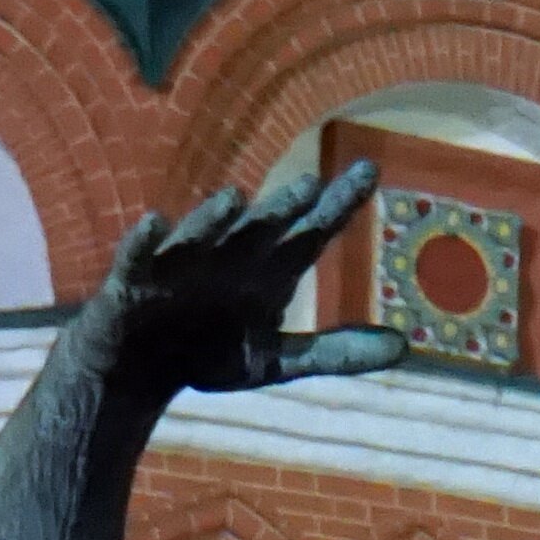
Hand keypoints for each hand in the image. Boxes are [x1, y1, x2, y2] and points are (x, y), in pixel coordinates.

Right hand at [89, 171, 409, 401]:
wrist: (139, 369)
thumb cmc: (210, 353)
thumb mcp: (278, 359)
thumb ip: (336, 352)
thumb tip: (405, 347)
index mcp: (267, 269)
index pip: (310, 231)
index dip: (339, 204)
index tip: (370, 170)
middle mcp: (229, 254)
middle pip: (261, 229)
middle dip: (282, 209)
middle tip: (309, 186)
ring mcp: (181, 264)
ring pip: (202, 235)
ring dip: (214, 218)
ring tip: (234, 199)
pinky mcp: (134, 281)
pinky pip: (139, 258)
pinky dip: (145, 242)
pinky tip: (154, 224)